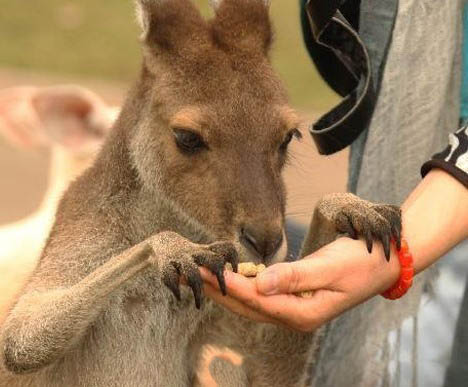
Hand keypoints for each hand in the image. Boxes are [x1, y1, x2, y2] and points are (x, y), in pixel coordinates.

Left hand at [201, 236, 399, 330]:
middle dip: (218, 290)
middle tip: (193, 272)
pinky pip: (262, 295)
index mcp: (302, 313)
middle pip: (247, 306)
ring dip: (227, 289)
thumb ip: (294, 277)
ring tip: (204, 274)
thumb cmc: (360, 262)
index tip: (204, 270)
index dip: (227, 285)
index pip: (254, 300)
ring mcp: (295, 308)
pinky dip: (244, 285)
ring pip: (252, 302)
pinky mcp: (296, 297)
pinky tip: (232, 274)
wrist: (383, 262)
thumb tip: (259, 285)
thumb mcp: (329, 268)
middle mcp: (295, 316)